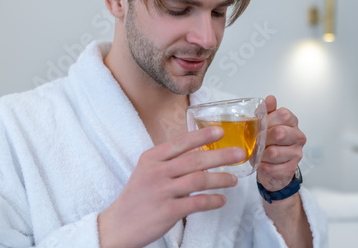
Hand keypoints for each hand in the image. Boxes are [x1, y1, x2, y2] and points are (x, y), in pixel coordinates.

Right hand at [98, 126, 245, 247]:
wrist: (118, 225)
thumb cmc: (138, 196)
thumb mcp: (147, 171)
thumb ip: (169, 161)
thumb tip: (200, 152)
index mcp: (151, 158)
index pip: (180, 142)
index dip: (202, 136)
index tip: (220, 131)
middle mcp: (156, 172)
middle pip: (194, 160)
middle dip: (220, 155)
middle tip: (239, 153)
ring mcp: (161, 192)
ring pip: (199, 180)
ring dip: (220, 179)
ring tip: (233, 179)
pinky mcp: (167, 212)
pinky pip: (197, 203)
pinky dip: (213, 200)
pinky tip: (221, 200)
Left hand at [257, 95, 305, 191]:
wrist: (273, 167)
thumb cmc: (269, 142)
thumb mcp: (267, 124)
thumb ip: (267, 111)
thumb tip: (270, 98)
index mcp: (292, 122)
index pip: (283, 115)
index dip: (268, 120)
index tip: (260, 126)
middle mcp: (298, 137)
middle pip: (279, 133)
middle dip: (263, 138)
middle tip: (256, 141)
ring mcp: (296, 154)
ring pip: (273, 152)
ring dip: (260, 154)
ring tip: (257, 153)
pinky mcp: (290, 169)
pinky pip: (271, 168)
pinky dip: (262, 166)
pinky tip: (261, 163)